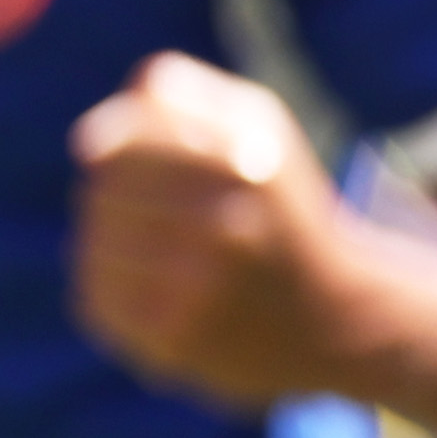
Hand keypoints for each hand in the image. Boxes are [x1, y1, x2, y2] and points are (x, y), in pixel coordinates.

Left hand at [67, 54, 360, 410]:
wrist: (342, 319)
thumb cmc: (282, 207)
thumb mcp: (256, 125)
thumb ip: (177, 92)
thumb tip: (94, 134)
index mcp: (248, 165)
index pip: (130, 140)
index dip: (111, 140)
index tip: (103, 150)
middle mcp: (228, 230)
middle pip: (106, 190)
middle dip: (114, 189)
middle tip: (144, 203)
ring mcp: (200, 295)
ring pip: (95, 245)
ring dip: (107, 238)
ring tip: (147, 244)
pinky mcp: (177, 345)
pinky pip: (97, 299)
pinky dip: (107, 284)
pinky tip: (146, 283)